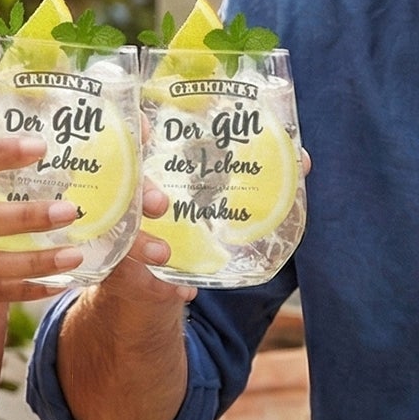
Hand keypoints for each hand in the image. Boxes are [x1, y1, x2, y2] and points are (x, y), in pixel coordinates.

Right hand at [85, 144, 310, 307]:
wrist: (148, 279)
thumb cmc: (185, 218)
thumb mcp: (208, 193)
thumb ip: (249, 175)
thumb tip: (301, 160)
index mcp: (143, 169)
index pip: (128, 142)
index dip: (133, 133)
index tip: (149, 128)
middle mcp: (124, 199)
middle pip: (118, 188)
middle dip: (140, 192)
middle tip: (161, 204)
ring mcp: (117, 236)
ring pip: (121, 236)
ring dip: (144, 244)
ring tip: (166, 255)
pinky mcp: (120, 273)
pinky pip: (137, 280)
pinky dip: (163, 287)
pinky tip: (185, 290)